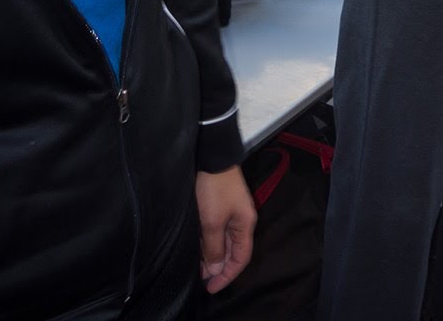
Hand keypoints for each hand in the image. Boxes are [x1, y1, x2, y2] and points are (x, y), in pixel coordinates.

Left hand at [196, 166, 254, 293]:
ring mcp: (231, 211)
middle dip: (218, 267)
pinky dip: (209, 242)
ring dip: (213, 255)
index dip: (227, 275)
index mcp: (245, 225)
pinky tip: (199, 247)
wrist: (211, 155)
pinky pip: (218, 231)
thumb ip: (215, 247)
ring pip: (224, 241)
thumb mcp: (212, 222)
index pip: (240, 258)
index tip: (211, 287)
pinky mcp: (220, 205)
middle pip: (233, 251)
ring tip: (197, 267)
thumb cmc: (214, 189)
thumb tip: (217, 268)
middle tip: (201, 279)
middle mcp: (241, 220)